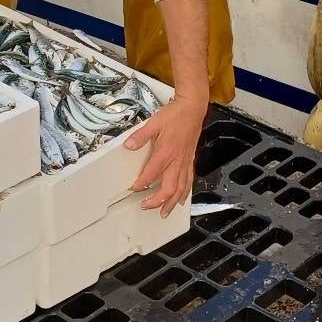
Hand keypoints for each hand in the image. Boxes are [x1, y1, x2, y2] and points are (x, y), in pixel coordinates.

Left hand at [125, 94, 205, 216]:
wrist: (193, 109)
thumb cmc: (175, 115)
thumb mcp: (154, 123)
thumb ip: (140, 136)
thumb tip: (128, 146)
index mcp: (165, 153)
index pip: (150, 174)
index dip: (141, 184)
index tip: (134, 188)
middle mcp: (176, 161)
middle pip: (168, 189)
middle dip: (157, 201)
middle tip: (146, 206)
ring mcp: (185, 162)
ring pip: (180, 189)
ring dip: (172, 203)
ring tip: (164, 212)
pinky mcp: (190, 161)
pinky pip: (189, 182)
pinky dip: (185, 193)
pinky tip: (181, 199)